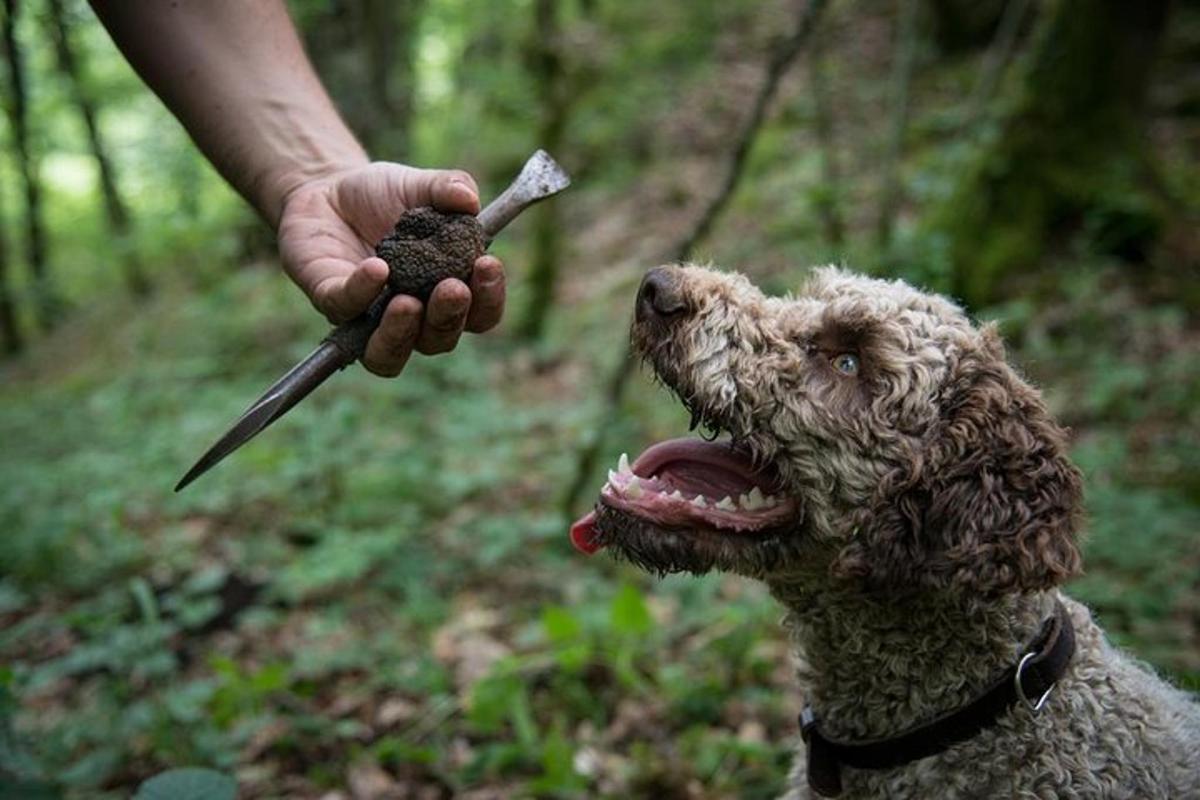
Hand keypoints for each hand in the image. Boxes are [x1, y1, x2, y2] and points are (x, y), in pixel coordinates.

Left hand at [277, 163, 505, 375]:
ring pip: (389, 355)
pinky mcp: (331, 301)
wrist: (327, 187)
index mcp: (444, 292)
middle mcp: (413, 316)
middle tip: (453, 289)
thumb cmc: (384, 195)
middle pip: (439, 339)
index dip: (489, 299)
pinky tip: (376, 267)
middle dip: (449, 318)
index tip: (487, 265)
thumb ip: (449, 188)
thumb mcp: (421, 185)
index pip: (479, 315)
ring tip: (409, 303)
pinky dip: (362, 292)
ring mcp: (369, 317)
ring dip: (402, 334)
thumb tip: (470, 199)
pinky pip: (346, 309)